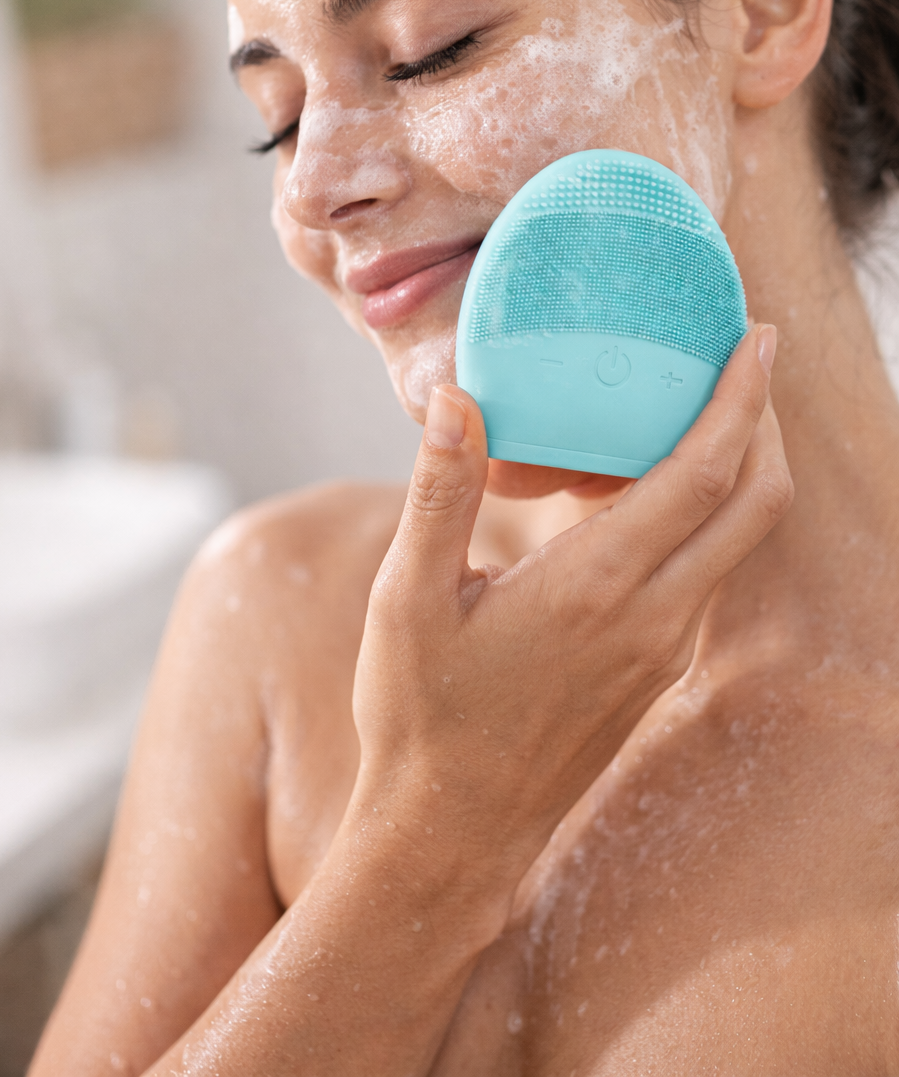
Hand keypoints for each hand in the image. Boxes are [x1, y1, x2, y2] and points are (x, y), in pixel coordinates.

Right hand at [349, 324, 789, 906]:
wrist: (450, 834)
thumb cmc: (419, 716)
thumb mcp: (406, 600)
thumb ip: (438, 493)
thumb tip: (455, 396)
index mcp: (596, 586)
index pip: (704, 472)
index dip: (742, 398)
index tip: (758, 336)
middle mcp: (651, 617)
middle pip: (755, 502)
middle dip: (765, 420)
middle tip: (744, 356)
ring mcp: (661, 649)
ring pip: (737, 540)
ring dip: (739, 468)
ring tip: (694, 405)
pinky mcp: (654, 671)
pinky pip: (704, 573)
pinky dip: (704, 515)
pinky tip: (645, 490)